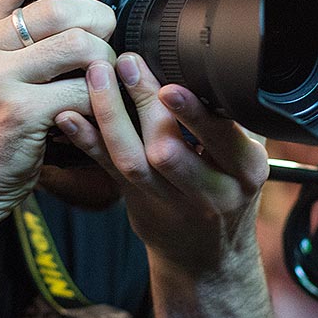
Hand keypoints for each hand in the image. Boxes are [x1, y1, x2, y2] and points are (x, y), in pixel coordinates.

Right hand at [0, 0, 116, 219]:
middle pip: (61, 8)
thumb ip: (4, 34)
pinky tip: (94, 109)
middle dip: (99, 20)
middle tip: (107, 36)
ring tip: (103, 76)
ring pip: (80, 47)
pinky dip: (100, 101)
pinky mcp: (19, 113)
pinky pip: (83, 92)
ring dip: (106, 62)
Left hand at [53, 52, 268, 273]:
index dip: (194, 114)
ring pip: (134, 160)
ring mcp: (170, 201)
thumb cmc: (229, 187)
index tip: (171, 86)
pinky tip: (69, 117)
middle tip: (126, 63)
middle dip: (145, 103)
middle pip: (169, 148)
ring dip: (112, 116)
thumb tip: (220, 65)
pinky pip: (109, 170)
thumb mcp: (248, 155)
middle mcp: (210, 191)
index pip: (222, 138)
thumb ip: (238, 119)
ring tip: (98, 77)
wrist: (210, 255)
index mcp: (245, 170)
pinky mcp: (137, 202)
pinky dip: (87, 141)